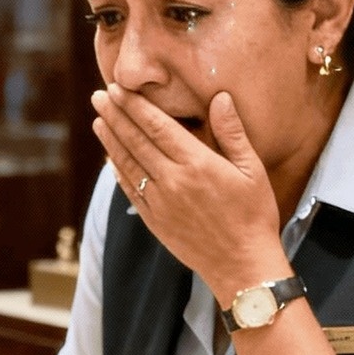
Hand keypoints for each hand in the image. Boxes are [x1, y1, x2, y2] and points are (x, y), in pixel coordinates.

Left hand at [91, 84, 287, 304]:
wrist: (242, 265)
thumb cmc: (254, 215)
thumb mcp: (252, 169)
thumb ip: (232, 132)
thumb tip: (220, 97)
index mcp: (197, 164)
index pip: (157, 126)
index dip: (134, 106)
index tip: (117, 89)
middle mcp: (173, 182)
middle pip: (136, 142)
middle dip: (116, 116)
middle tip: (99, 96)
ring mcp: (160, 203)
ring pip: (128, 165)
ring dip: (111, 141)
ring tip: (99, 120)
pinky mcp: (155, 222)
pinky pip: (131, 191)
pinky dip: (118, 172)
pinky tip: (111, 159)